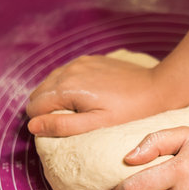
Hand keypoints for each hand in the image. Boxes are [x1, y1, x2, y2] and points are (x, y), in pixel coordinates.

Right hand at [26, 55, 166, 136]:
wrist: (156, 88)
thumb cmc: (129, 111)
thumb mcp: (96, 124)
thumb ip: (63, 125)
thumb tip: (33, 126)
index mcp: (66, 88)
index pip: (34, 108)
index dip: (42, 122)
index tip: (61, 130)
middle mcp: (68, 70)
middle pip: (39, 93)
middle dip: (46, 108)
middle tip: (68, 122)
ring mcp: (79, 62)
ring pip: (51, 81)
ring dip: (56, 96)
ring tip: (76, 110)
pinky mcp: (90, 59)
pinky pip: (67, 72)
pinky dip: (68, 84)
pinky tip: (85, 95)